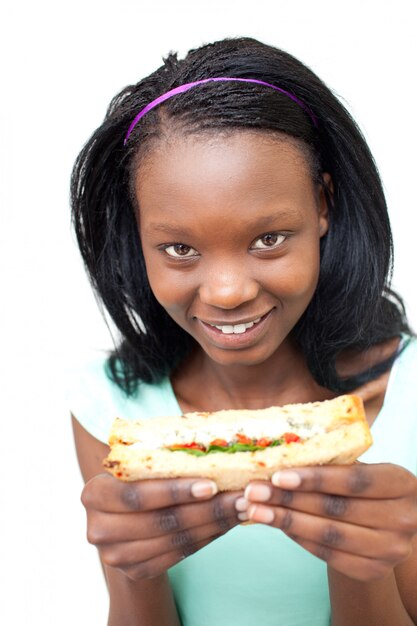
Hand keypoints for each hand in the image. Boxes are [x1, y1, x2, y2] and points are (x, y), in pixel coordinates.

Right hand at [82, 474, 240, 579]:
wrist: (121, 520)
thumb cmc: (136, 480)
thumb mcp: (136, 467)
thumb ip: (159, 459)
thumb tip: (212, 441)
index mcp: (94, 494)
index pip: (136, 495)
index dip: (174, 491)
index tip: (211, 484)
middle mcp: (99, 529)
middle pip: (161, 521)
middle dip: (206, 509)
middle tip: (241, 497)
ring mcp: (117, 556)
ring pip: (175, 540)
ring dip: (214, 524)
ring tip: (242, 508)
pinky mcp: (136, 572)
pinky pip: (180, 554)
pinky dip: (208, 537)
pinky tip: (228, 523)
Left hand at [240, 463, 416, 580]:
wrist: (393, 523)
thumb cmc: (369, 486)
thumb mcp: (363, 468)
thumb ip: (333, 463)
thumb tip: (278, 456)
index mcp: (401, 483)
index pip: (354, 481)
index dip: (315, 478)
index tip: (277, 475)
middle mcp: (403, 519)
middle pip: (336, 509)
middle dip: (289, 500)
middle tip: (253, 491)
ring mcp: (390, 550)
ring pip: (329, 535)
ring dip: (286, 521)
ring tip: (254, 510)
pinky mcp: (373, 570)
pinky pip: (328, 554)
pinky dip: (298, 538)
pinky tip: (276, 524)